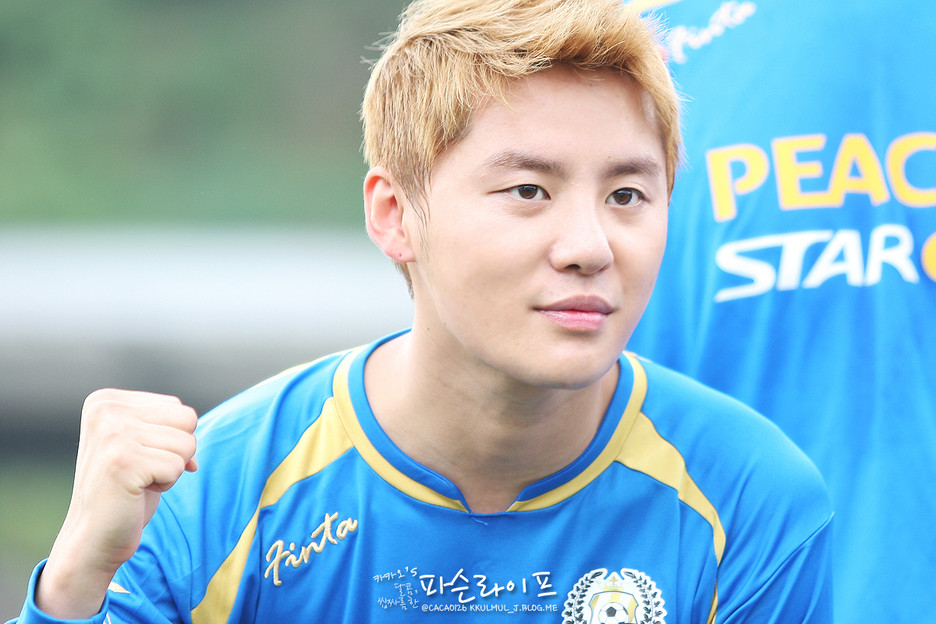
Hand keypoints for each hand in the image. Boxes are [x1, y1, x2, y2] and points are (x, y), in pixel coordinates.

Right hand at [35, 389, 197, 618]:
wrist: (92, 538)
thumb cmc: (124, 492)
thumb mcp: (144, 446)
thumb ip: (170, 428)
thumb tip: (197, 441)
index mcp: (106, 401)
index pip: (178, 408)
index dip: (170, 440)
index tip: (138, 459)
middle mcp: (106, 411)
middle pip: (187, 419)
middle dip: (176, 452)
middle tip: (142, 472)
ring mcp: (112, 434)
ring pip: (187, 444)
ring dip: (171, 470)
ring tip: (138, 482)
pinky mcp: (123, 461)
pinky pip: (177, 467)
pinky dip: (166, 485)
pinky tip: (136, 492)